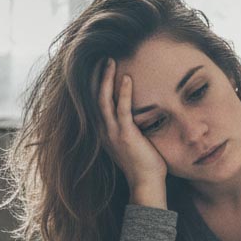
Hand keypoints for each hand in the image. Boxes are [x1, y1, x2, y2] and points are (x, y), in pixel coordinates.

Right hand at [97, 58, 166, 205]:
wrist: (146, 184)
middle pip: (94, 97)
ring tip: (110, 61)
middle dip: (96, 76)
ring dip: (106, 79)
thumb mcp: (134, 142)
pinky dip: (124, 93)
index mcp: (105, 132)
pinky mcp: (125, 135)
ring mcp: (113, 133)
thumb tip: (140, 114)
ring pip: (104, 100)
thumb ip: (132, 127)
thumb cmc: (145, 164)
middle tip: (101, 57)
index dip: (96, 84)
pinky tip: (127, 78)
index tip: (99, 67)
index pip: (96, 103)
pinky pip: (122, 109)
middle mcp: (104, 131)